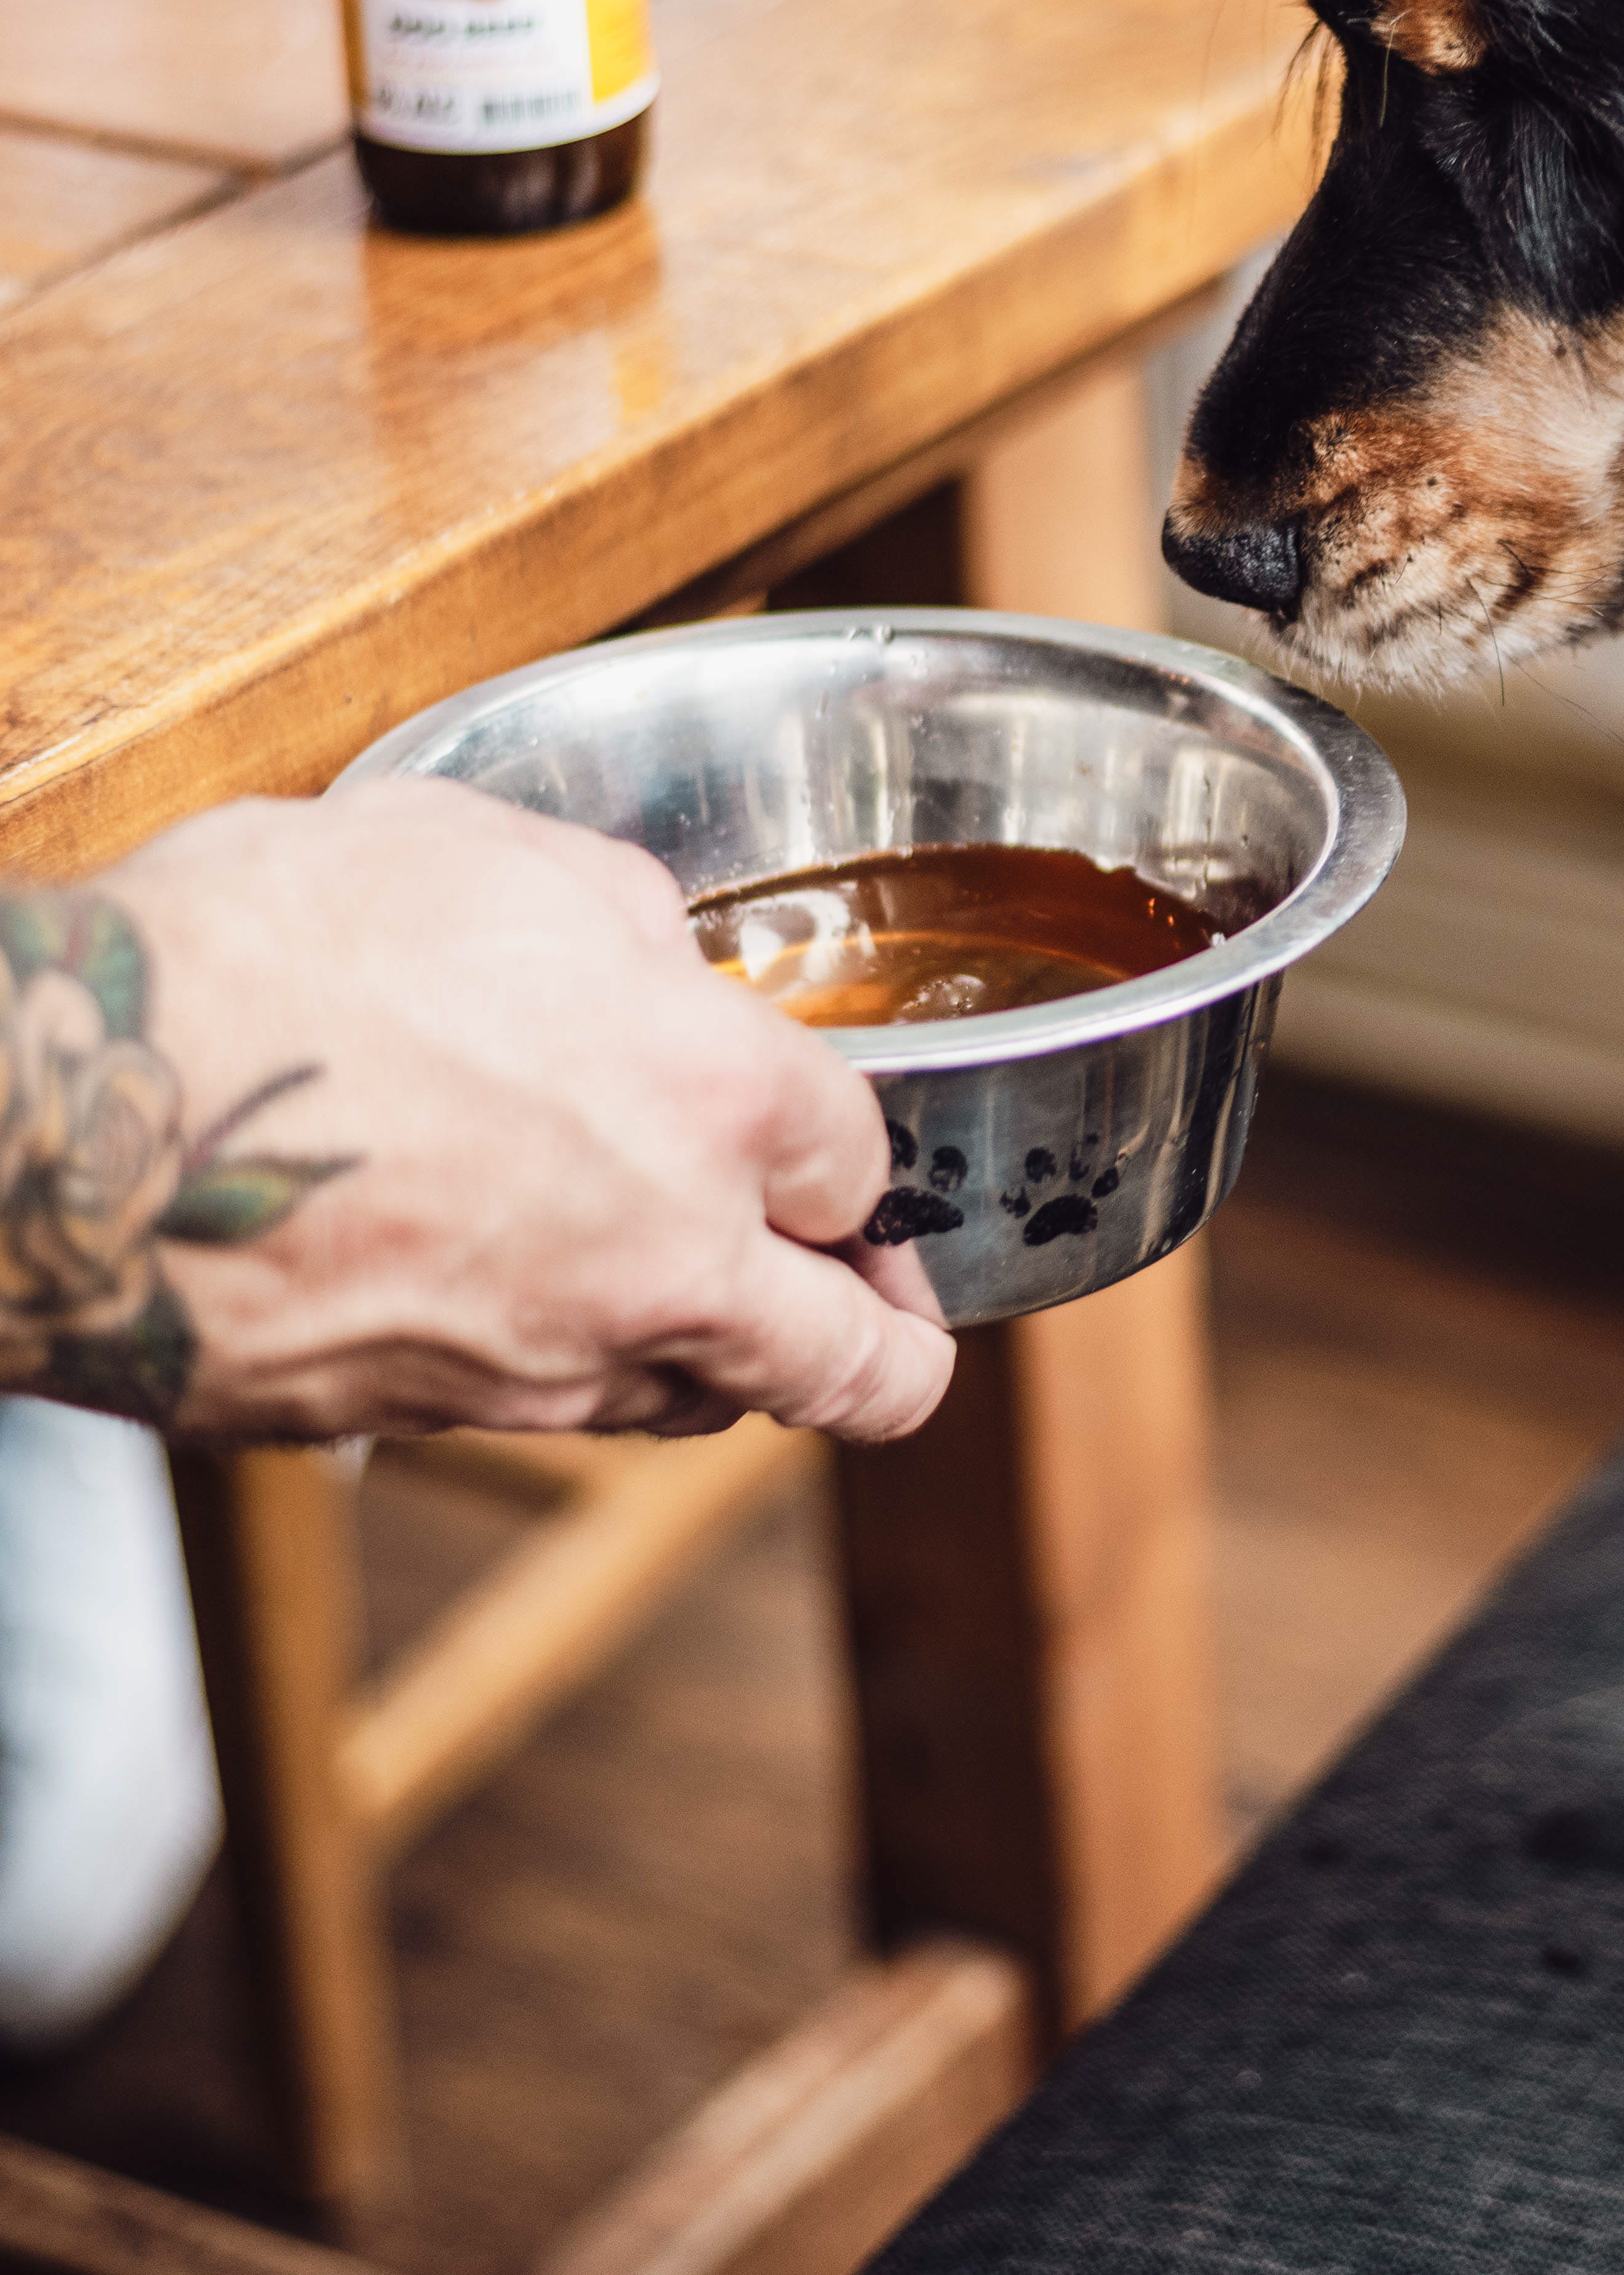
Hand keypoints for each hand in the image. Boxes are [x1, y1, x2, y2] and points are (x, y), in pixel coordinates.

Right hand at [5, 780, 951, 1443]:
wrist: (77, 1117)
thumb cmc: (274, 951)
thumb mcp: (490, 850)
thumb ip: (621, 920)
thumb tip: (656, 963)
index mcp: (708, 1097)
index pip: (860, 1156)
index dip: (848, 1136)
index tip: (826, 1129)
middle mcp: (659, 1256)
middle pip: (852, 1364)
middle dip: (891, 1346)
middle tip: (887, 1316)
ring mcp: (540, 1367)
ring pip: (698, 1404)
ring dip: (730, 1361)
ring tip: (725, 1310)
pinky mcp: (423, 1424)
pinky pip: (552, 1415)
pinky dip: (578, 1373)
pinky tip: (541, 1303)